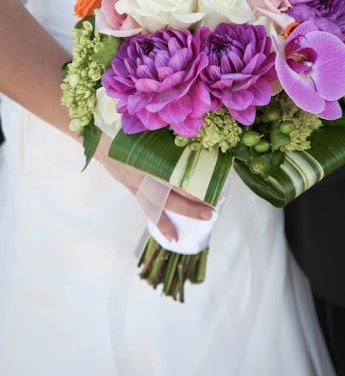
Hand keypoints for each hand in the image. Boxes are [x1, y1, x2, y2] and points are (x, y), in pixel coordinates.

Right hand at [95, 134, 212, 241]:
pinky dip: (161, 223)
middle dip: (190, 204)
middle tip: (210, 211)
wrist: (103, 146)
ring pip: (162, 204)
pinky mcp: (134, 191)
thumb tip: (194, 145)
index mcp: (147, 158)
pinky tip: (173, 237)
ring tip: (201, 221)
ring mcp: (137, 185)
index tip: (210, 187)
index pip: (172, 175)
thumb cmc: (130, 139)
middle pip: (169, 193)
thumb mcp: (148, 138)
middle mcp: (142, 174)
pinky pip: (150, 209)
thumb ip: (166, 143)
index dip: (190, 183)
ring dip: (182, 214)